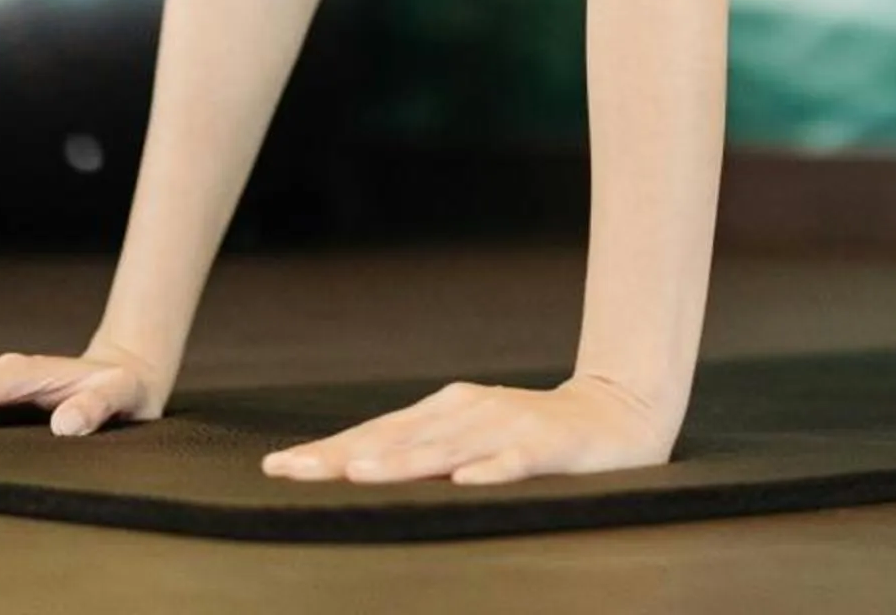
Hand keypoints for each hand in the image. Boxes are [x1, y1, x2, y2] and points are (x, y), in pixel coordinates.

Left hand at [260, 372, 679, 485]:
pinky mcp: (547, 446)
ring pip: (445, 449)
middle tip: (292, 471)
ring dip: (402, 463)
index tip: (277, 466)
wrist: (618, 413)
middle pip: (396, 439)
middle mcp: (468, 412)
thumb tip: (354, 474)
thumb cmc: (533, 437)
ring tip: (359, 476)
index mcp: (445, 412)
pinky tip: (466, 483)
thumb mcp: (471, 441)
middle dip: (342, 456)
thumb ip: (423, 455)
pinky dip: (490, 472)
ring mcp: (507, 428)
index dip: (327, 450)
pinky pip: (514, 463)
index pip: (375, 434)